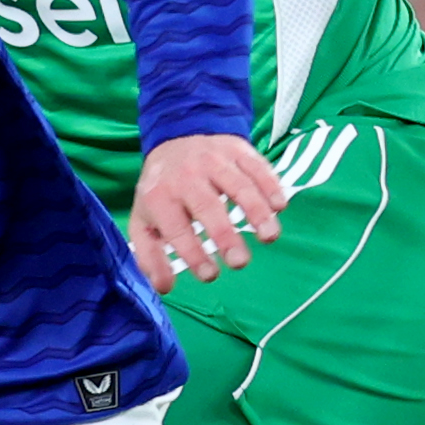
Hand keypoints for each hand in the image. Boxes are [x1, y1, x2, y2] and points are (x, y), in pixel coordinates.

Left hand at [128, 133, 286, 293]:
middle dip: (225, 235)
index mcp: (160, 196)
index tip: (210, 275)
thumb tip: (165, 287)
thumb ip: (151, 256)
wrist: (176, 137)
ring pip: (238, 185)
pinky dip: (270, 186)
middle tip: (239, 262)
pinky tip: (279, 207)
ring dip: (257, 212)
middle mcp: (186, 175)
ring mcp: (214, 159)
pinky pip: (257, 167)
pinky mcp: (237, 149)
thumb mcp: (144, 221)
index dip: (192, 253)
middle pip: (208, 206)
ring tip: (269, 237)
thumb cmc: (162, 190)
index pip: (176, 228)